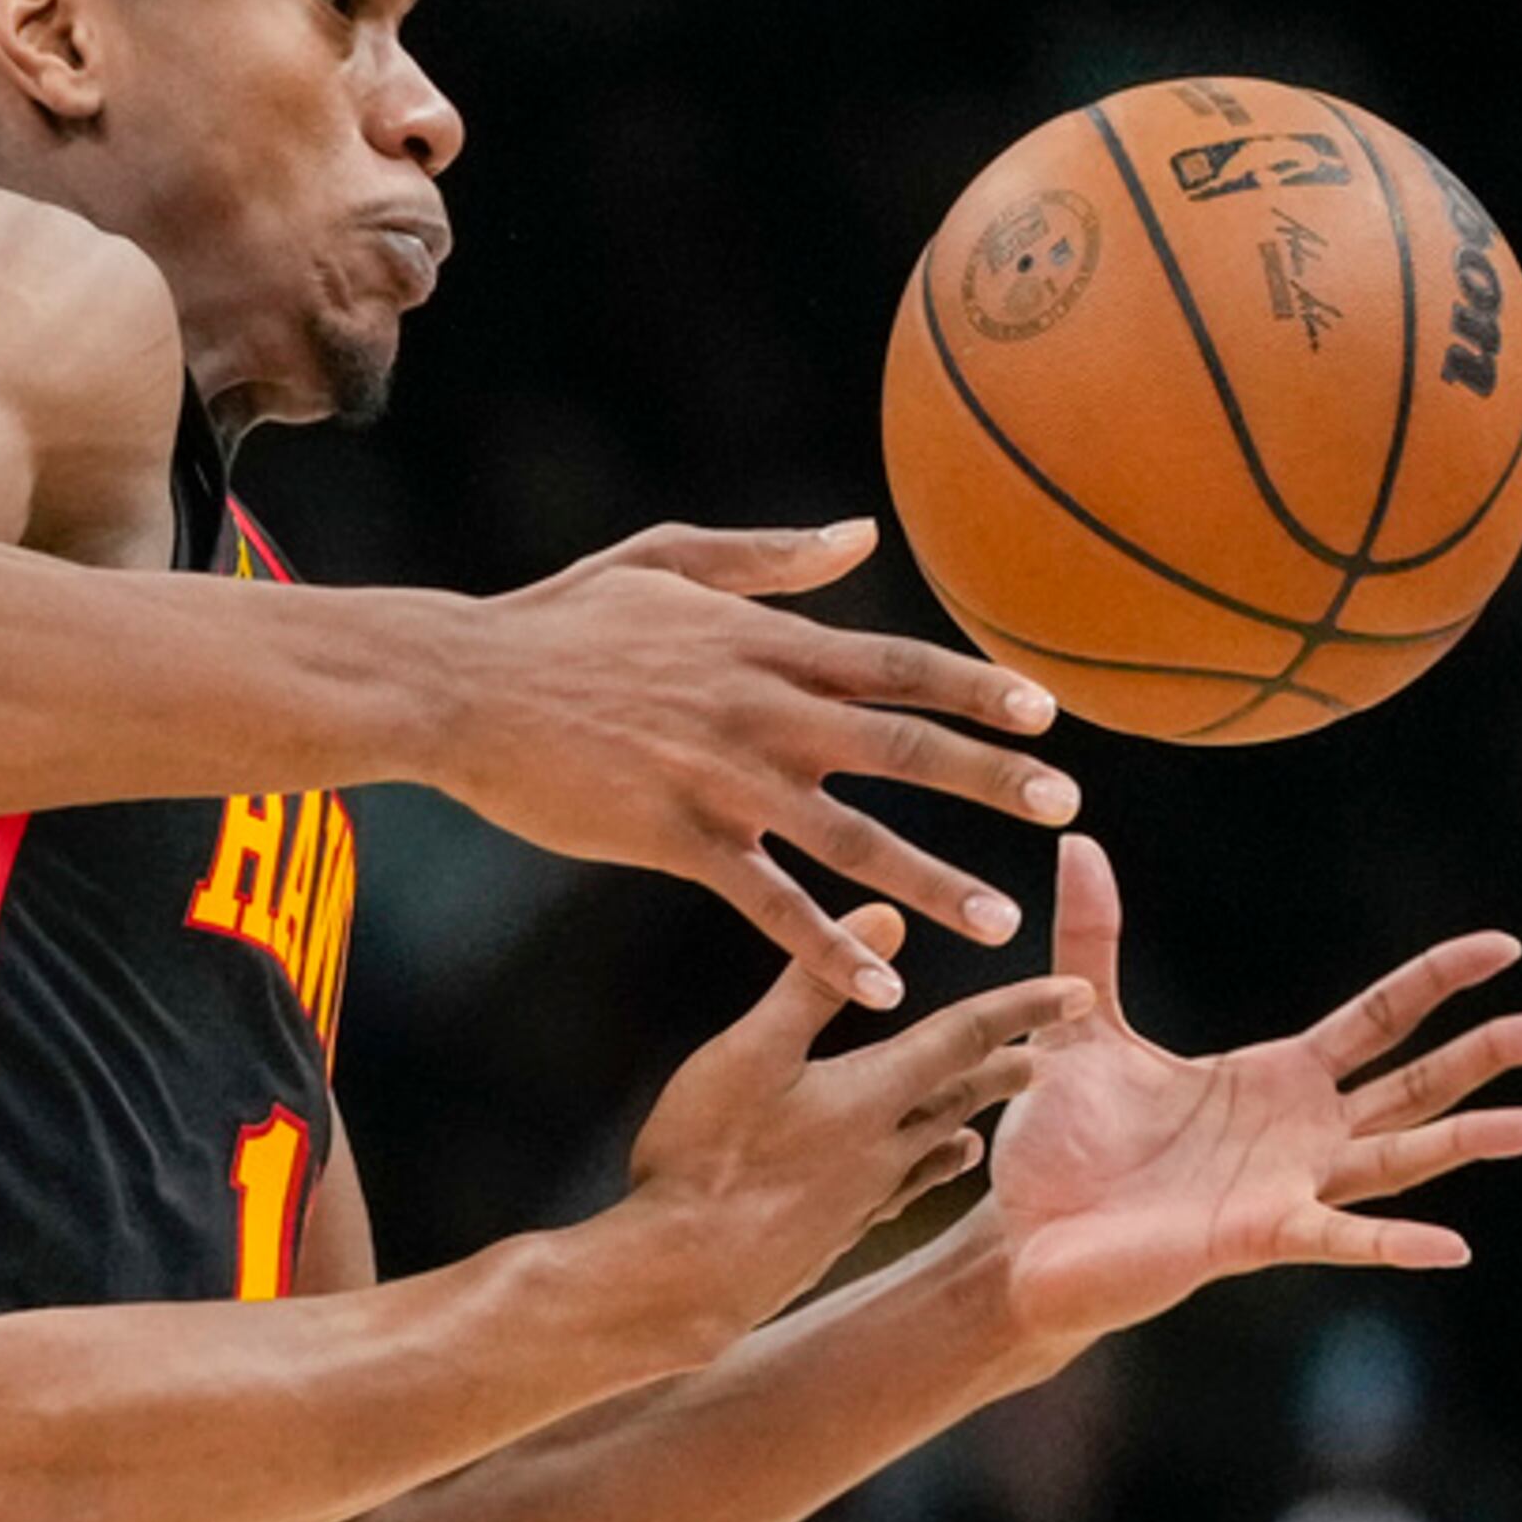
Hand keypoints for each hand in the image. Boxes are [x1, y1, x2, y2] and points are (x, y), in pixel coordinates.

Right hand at [450, 520, 1076, 1006]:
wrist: (457, 684)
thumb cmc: (553, 621)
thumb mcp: (662, 560)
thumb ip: (767, 558)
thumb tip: (860, 536)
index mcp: (761, 642)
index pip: (896, 662)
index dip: (977, 686)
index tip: (1046, 711)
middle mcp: (758, 707)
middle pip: (900, 744)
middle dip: (990, 777)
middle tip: (1063, 806)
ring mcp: (718, 776)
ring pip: (851, 836)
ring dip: (934, 879)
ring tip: (1000, 918)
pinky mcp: (672, 837)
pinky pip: (767, 902)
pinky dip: (826, 945)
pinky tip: (878, 984)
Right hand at [626, 903, 1091, 1331]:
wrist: (686, 1277)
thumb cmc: (708, 1157)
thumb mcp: (750, 1053)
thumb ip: (815, 985)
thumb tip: (888, 916)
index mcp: (871, 1096)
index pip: (963, 1038)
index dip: (1021, 1009)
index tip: (1080, 994)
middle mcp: (883, 1148)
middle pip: (960, 1096)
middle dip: (1006, 1067)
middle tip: (1049, 1052)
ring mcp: (863, 1197)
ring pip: (934, 1148)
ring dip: (968, 1121)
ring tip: (987, 1118)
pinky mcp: (837, 1232)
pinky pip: (902, 1189)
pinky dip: (924, 1170)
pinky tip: (914, 1174)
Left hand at [982, 833, 1521, 1345]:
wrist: (1021, 1236)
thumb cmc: (1060, 1144)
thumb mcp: (1079, 1024)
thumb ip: (1091, 938)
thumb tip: (1078, 842)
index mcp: (1273, 1079)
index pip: (1379, 1020)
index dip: (1438, 981)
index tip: (1504, 946)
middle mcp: (1298, 1135)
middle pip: (1418, 1086)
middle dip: (1491, 1054)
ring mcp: (1285, 1189)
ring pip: (1398, 1159)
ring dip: (1469, 1143)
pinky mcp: (1252, 1237)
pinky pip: (1335, 1237)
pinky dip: (1391, 1242)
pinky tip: (1452, 1245)